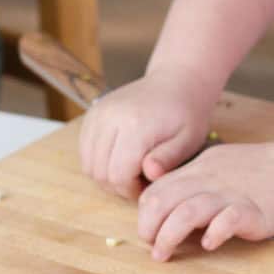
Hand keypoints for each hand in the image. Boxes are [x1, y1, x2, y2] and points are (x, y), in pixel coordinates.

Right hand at [78, 68, 215, 198]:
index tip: (148, 187)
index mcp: (135, 125)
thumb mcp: (188, 140)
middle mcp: (110, 117)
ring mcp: (98, 114)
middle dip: (119, 186)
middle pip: (100, 173)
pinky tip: (120, 160)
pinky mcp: (92, 114)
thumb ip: (169, 159)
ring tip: (131, 172)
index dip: (131, 190)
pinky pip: (85, 151)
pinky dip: (99, 163)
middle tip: (140, 181)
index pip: (118, 176)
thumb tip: (150, 173)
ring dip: (107, 176)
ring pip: (89, 165)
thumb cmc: (186, 115)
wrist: (175, 83)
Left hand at [137, 138, 273, 260]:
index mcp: (200, 169)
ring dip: (169, 236)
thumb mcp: (220, 167)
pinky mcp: (254, 211)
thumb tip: (168, 207)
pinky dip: (213, 234)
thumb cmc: (263, 172)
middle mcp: (210, 180)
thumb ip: (195, 183)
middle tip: (151, 247)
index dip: (145, 214)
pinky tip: (209, 244)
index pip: (157, 189)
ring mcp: (231, 195)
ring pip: (187, 212)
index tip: (147, 231)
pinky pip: (227, 221)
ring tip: (164, 254)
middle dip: (148, 227)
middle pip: (163, 200)